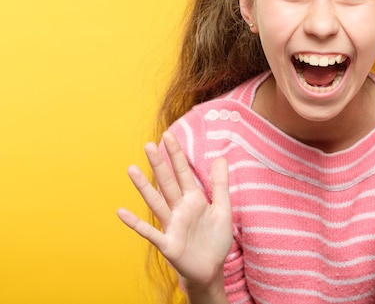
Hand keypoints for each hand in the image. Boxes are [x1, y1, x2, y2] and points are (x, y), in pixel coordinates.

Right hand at [117, 131, 232, 289]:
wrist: (212, 269)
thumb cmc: (215, 239)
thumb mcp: (223, 209)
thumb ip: (220, 185)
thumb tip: (221, 157)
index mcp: (194, 199)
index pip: (183, 172)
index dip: (176, 155)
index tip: (168, 135)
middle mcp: (179, 209)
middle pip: (167, 182)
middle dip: (159, 164)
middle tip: (148, 144)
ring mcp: (172, 225)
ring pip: (156, 202)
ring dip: (144, 187)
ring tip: (131, 169)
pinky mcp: (168, 244)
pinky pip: (150, 232)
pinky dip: (136, 223)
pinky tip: (121, 212)